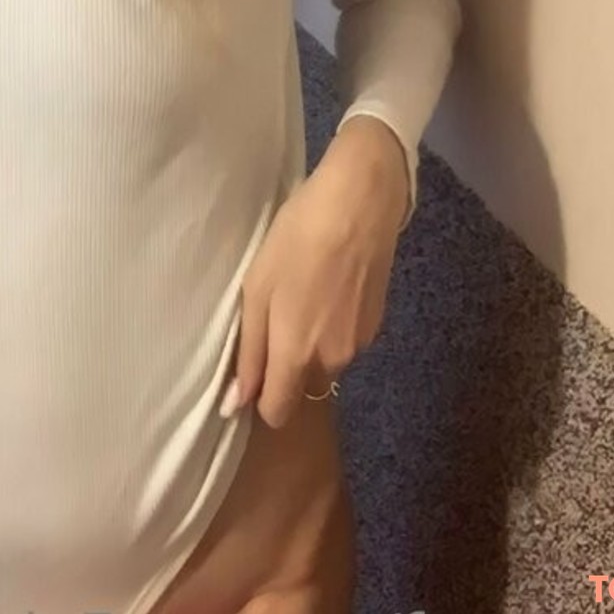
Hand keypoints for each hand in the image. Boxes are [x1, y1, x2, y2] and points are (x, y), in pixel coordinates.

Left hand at [223, 119, 406, 429]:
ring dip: (312, 343)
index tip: (252, 366)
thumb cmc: (297, 239)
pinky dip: (334, 324)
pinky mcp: (377, 322)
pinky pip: (345, 340)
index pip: (277, 412)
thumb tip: (236, 406)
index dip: (259, 397)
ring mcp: (360, 343)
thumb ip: (249, 352)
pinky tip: (330, 284)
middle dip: (286, 364)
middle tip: (277, 312)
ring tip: (305, 291)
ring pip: (325, 362)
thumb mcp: (257, 290)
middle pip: (301, 386)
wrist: (360, 201)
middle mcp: (333, 361)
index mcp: (298, 356)